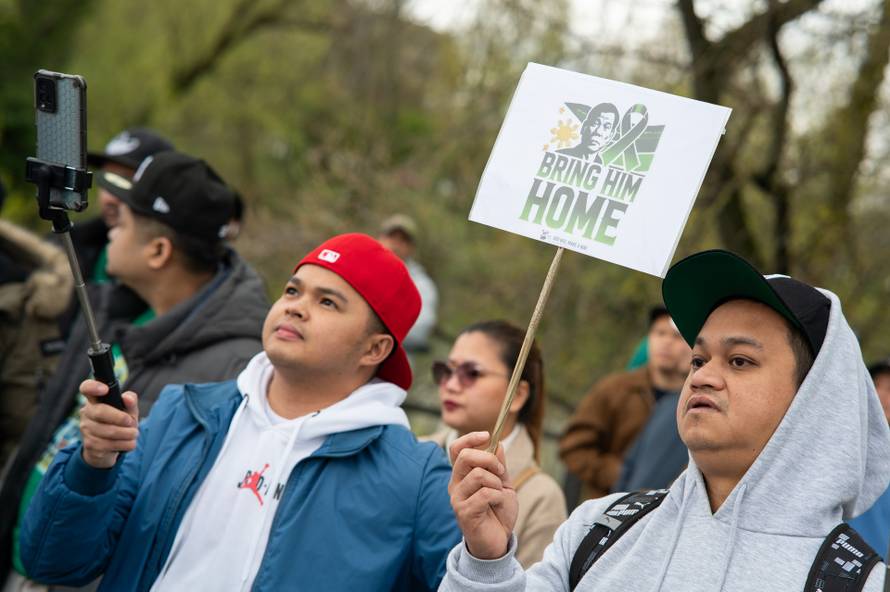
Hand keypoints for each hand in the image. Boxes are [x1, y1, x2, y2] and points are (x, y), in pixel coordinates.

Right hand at [78, 379, 139, 468]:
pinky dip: (124, 444)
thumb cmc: (120, 422)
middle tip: (132, 422)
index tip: (105, 389)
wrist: (109, 448)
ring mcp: (86, 429)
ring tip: (134, 434)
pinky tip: (130, 443)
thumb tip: (128, 398)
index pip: (86, 388)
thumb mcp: (128, 410)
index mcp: (95, 400)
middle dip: (119, 418)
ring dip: (126, 434)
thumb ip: (130, 402)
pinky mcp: (89, 445)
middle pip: (100, 412)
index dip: (93, 387)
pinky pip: (108, 445)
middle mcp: (87, 413)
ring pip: (107, 431)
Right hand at [448, 431, 517, 559]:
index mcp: (462, 475)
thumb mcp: (502, 484)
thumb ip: (498, 465)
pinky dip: (498, 497)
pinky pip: (485, 494)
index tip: (486, 434)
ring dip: (496, 482)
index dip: (470, 438)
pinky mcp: (463, 512)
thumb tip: (497, 443)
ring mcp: (457, 498)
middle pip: (465, 456)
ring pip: (478, 474)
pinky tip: (498, 506)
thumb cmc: (498, 512)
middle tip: (500, 471)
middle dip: (488, 459)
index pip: (456, 448)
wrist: (498, 541)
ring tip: (500, 494)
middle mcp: (455, 484)